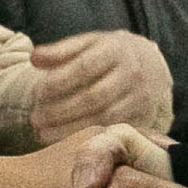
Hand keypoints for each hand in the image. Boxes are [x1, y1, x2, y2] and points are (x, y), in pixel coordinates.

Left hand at [31, 30, 175, 143]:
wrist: (153, 68)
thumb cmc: (110, 56)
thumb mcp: (89, 45)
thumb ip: (61, 51)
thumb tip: (34, 58)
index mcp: (117, 49)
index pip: (85, 67)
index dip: (58, 82)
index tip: (34, 93)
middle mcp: (133, 74)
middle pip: (94, 97)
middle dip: (60, 110)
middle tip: (34, 118)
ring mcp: (141, 98)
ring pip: (104, 118)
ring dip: (70, 129)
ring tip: (42, 134)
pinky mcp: (144, 119)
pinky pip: (113, 132)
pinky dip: (87, 139)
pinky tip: (64, 142)